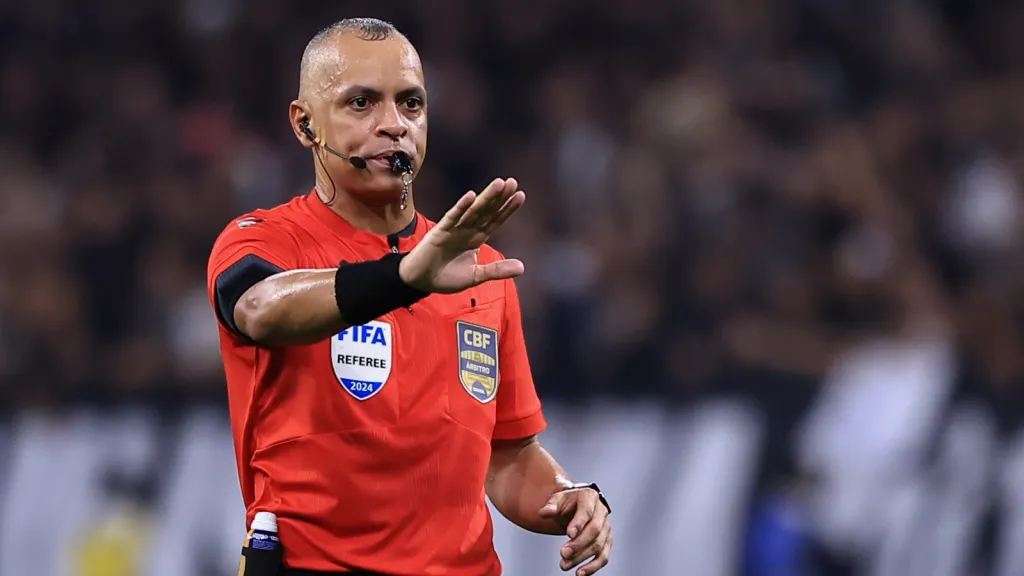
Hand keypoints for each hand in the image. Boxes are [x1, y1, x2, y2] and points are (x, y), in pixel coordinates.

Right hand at [399, 177, 525, 293]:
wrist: (420, 281)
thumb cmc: (446, 277)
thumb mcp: (476, 275)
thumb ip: (497, 270)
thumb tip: (522, 267)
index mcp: (476, 238)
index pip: (495, 220)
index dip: (507, 209)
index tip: (521, 195)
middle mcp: (467, 230)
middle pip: (487, 211)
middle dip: (500, 197)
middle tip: (513, 182)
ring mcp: (454, 228)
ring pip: (473, 210)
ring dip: (486, 197)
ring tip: (499, 184)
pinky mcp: (440, 231)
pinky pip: (452, 217)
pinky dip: (461, 207)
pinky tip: (471, 197)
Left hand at [539, 487, 612, 575]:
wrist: (576, 507)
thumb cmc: (568, 503)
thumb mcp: (557, 499)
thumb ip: (551, 505)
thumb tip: (545, 512)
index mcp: (589, 497)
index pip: (586, 510)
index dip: (579, 523)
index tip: (569, 534)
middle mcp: (601, 512)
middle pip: (594, 530)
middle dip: (579, 544)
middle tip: (563, 553)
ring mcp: (606, 527)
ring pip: (598, 545)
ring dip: (582, 557)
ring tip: (565, 564)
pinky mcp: (607, 541)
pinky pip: (603, 556)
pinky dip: (593, 566)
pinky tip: (580, 572)